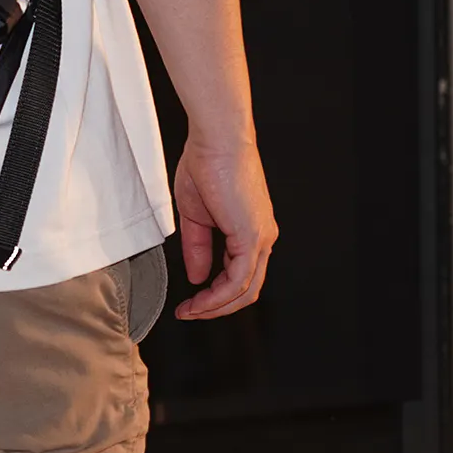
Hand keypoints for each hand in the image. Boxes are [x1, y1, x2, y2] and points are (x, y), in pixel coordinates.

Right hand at [172, 132, 277, 319]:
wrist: (216, 140)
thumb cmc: (207, 163)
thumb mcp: (195, 214)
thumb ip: (198, 247)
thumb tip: (198, 276)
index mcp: (250, 229)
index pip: (239, 274)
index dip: (214, 294)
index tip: (190, 300)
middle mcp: (262, 236)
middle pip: (246, 289)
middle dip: (217, 308)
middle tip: (191, 313)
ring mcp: (261, 238)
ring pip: (245, 290)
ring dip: (216, 307)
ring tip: (191, 311)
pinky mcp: (253, 237)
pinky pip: (239, 279)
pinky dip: (218, 296)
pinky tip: (199, 299)